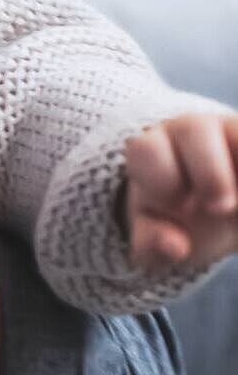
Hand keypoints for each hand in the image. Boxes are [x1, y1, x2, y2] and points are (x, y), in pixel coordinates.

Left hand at [125, 111, 237, 269]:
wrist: (220, 208)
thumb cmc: (182, 217)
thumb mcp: (162, 234)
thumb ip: (153, 243)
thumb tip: (174, 247)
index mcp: (152, 148)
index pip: (146, 149)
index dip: (162, 181)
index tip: (182, 209)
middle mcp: (187, 128)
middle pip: (192, 127)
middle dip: (209, 172)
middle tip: (219, 207)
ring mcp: (226, 127)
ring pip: (236, 130)